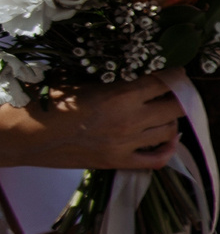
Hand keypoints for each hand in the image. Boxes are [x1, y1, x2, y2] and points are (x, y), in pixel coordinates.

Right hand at [0, 69, 187, 169]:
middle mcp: (129, 120)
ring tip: (166, 111)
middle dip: (180, 97)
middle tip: (176, 91)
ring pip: (169, 131)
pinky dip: (167, 149)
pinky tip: (168, 139)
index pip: (163, 82)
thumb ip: (114, 80)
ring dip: (172, 120)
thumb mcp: (82, 81)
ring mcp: (126, 144)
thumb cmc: (48, 102)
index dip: (175, 75)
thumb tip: (138, 74)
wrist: (24, 136)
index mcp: (120, 95)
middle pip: (175, 107)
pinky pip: (157, 160)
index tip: (178, 71)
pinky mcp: (118, 162)